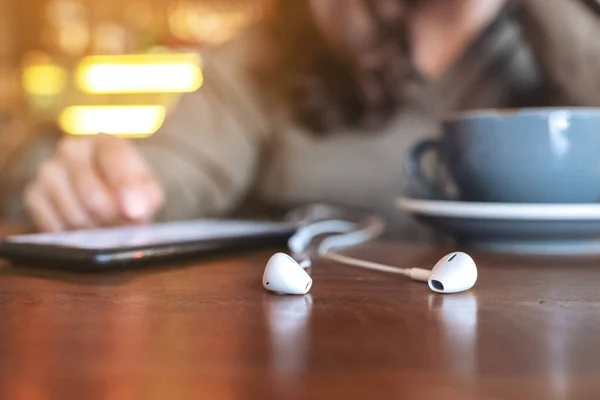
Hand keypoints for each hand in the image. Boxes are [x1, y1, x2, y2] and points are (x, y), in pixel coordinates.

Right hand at [25, 134, 163, 231]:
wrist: (107, 194)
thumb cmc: (130, 190)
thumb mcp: (148, 190)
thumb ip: (146, 197)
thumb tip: (134, 210)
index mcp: (105, 142)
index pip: (114, 161)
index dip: (126, 189)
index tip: (135, 212)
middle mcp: (72, 150)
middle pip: (92, 195)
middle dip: (112, 219)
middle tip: (125, 230)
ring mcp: (49, 171)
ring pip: (73, 215)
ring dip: (95, 231)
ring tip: (109, 230)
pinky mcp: (34, 194)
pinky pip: (54, 226)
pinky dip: (74, 237)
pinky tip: (87, 233)